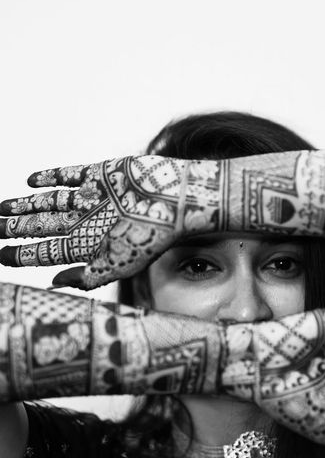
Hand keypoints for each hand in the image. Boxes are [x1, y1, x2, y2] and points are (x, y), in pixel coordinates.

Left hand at [0, 156, 219, 288]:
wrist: (173, 201)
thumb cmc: (149, 237)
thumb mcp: (117, 266)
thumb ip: (87, 277)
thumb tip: (53, 283)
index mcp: (91, 246)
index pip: (47, 252)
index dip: (22, 254)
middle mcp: (88, 222)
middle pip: (44, 227)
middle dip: (16, 229)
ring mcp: (93, 198)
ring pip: (50, 203)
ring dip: (26, 205)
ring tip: (1, 206)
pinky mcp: (101, 174)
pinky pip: (69, 175)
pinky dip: (50, 177)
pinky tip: (30, 181)